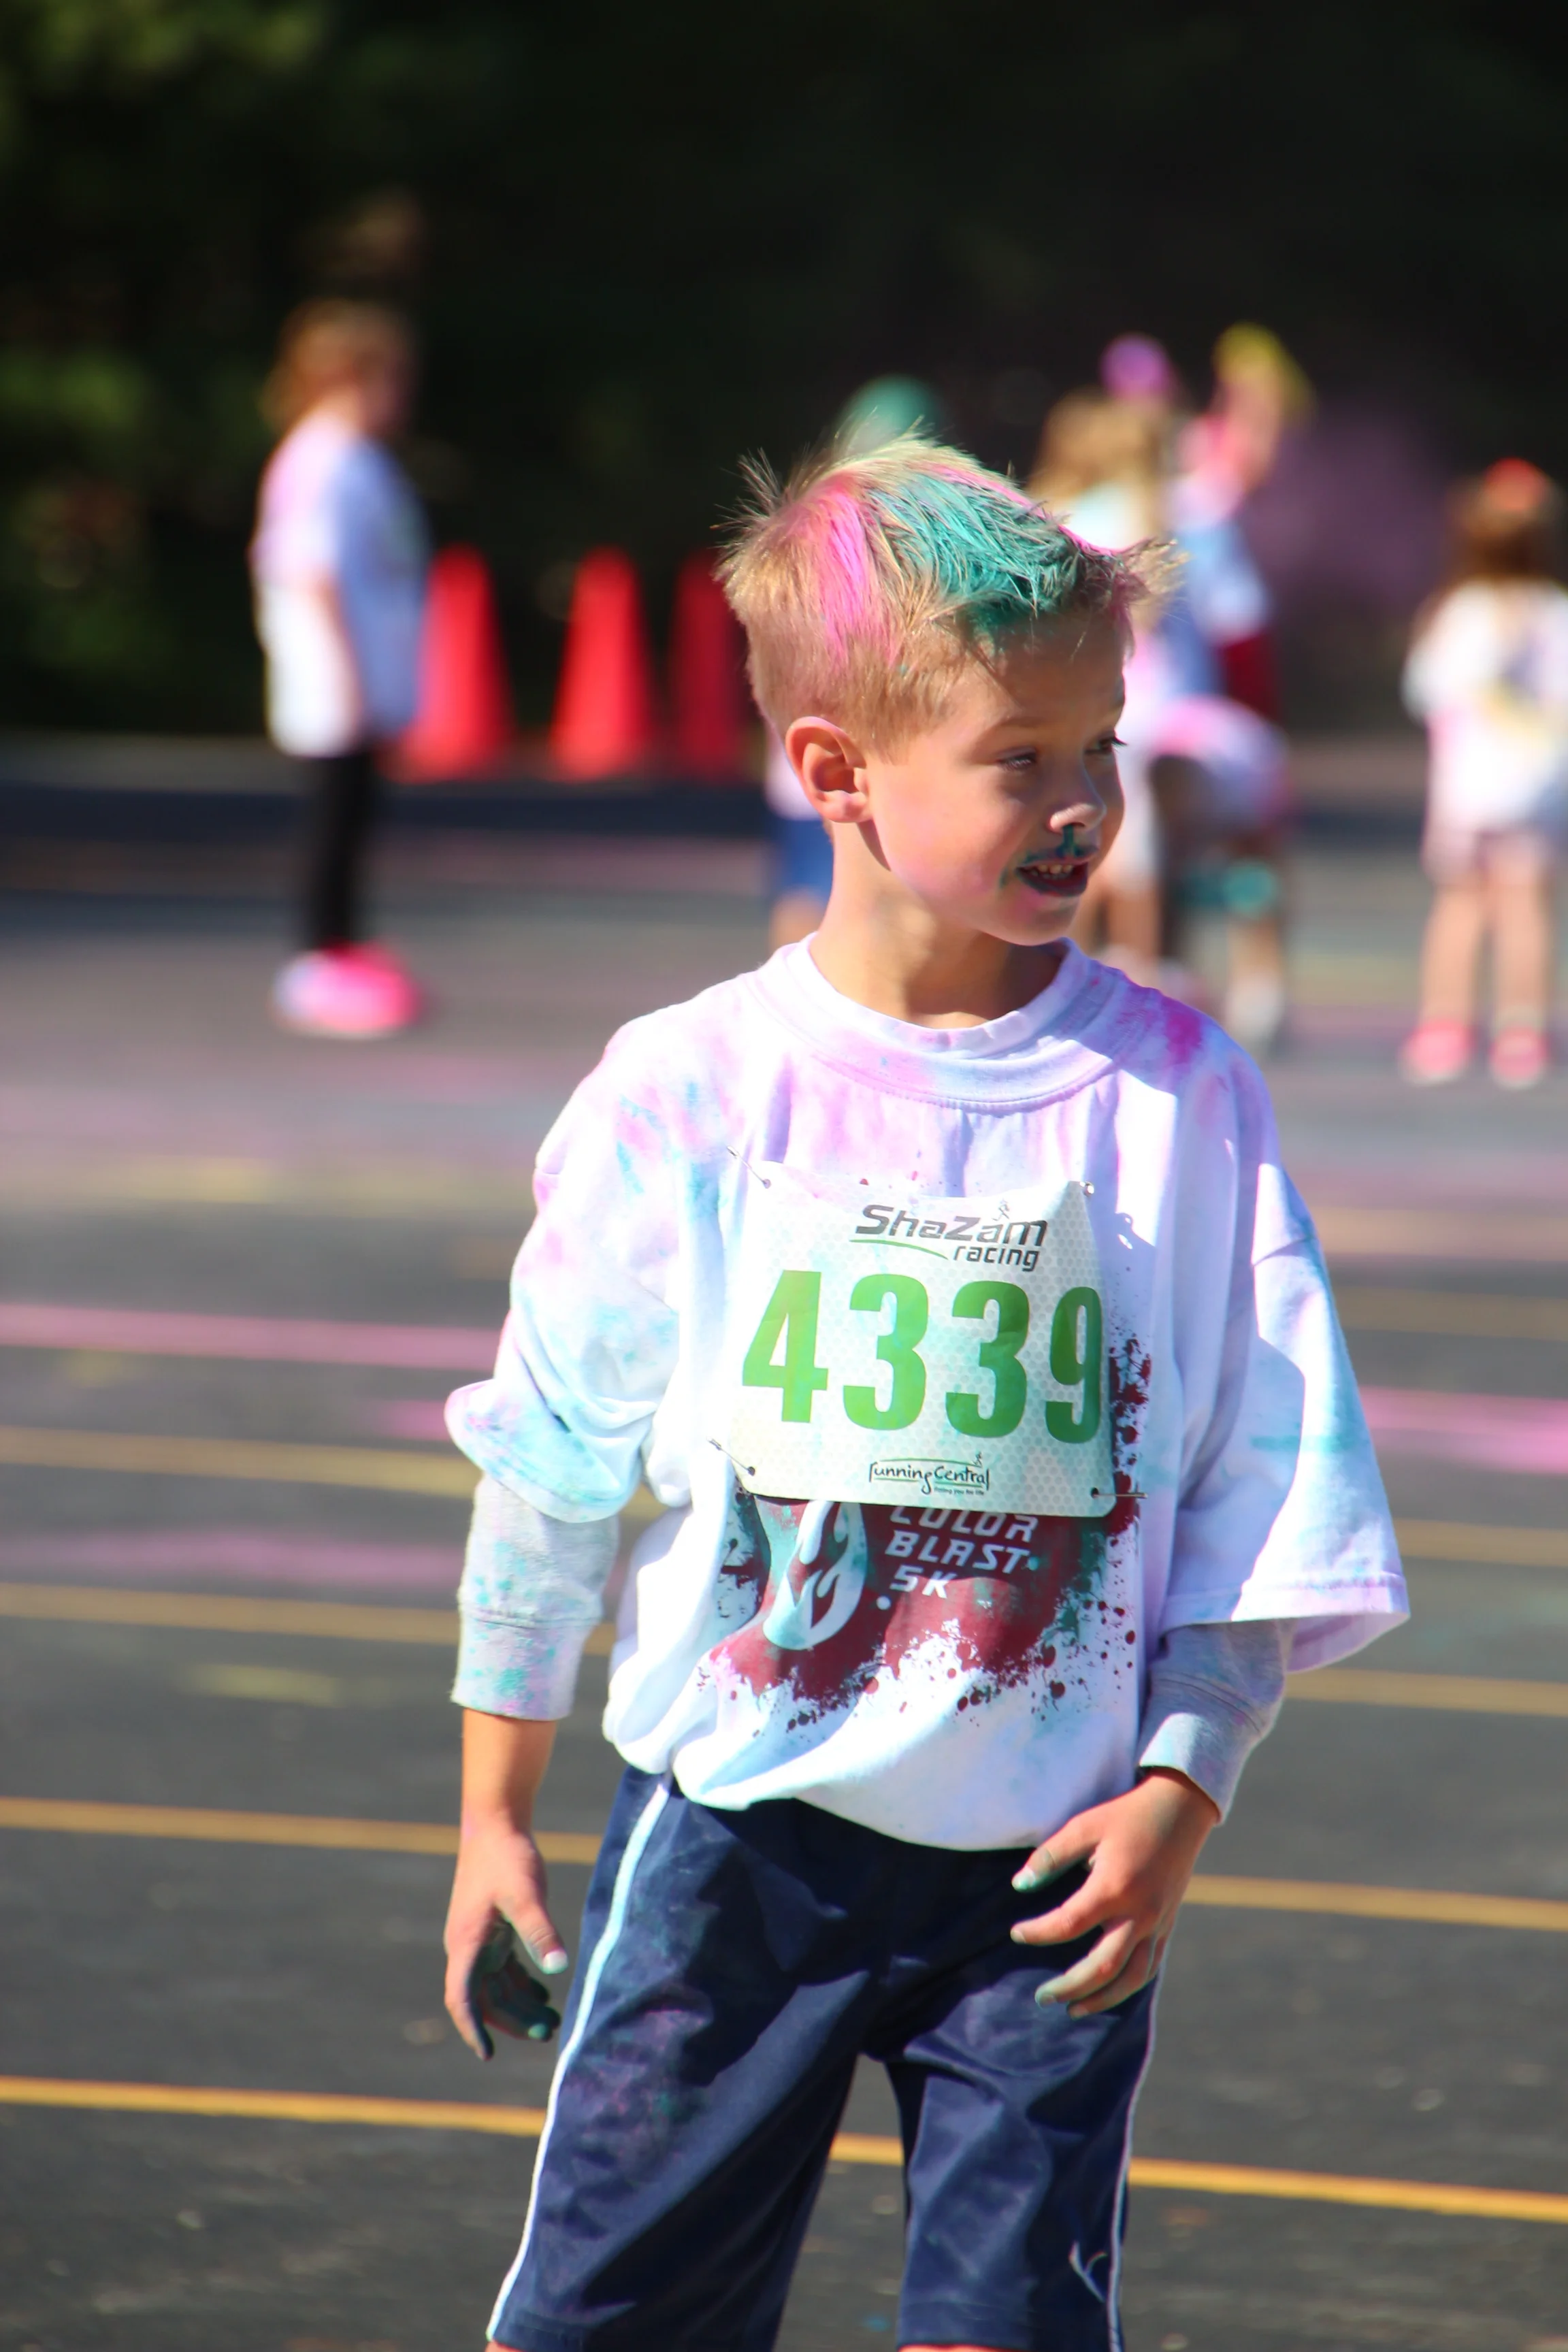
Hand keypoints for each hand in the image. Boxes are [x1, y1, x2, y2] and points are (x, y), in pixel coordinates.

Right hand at [443, 1815, 568, 2059]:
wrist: (496, 1822)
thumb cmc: (507, 1856)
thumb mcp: (525, 1894)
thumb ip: (540, 1930)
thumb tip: (558, 1968)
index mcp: (467, 1943)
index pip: (462, 1997)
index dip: (472, 2028)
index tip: (488, 2054)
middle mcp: (467, 1946)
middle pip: (485, 1998)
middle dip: (513, 2021)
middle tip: (549, 2032)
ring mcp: (478, 1938)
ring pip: (495, 1986)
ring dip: (520, 2005)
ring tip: (552, 2019)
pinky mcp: (491, 1929)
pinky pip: (503, 1969)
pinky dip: (521, 1983)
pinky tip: (544, 1990)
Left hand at [1009, 1768, 1219, 2017]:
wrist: (1179, 1812)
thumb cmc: (1125, 1817)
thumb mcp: (1083, 1826)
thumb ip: (1051, 1856)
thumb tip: (1019, 1885)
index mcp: (1113, 1887)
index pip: (1069, 1924)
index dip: (1038, 1933)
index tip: (1016, 1933)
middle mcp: (1138, 1913)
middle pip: (1102, 1966)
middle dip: (1069, 1986)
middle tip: (1041, 1998)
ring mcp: (1156, 1924)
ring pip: (1131, 1977)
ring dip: (1101, 1999)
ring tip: (1071, 2009)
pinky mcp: (1166, 1926)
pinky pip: (1148, 1967)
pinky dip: (1126, 1986)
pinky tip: (1105, 1992)